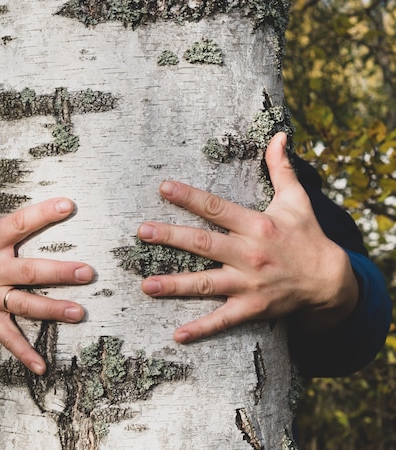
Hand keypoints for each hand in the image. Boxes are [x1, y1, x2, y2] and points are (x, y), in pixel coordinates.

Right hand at [0, 143, 94, 374]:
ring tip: (81, 313)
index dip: (42, 214)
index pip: (17, 224)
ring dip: (52, 311)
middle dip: (58, 272)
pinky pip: (7, 339)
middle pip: (28, 271)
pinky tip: (44, 367)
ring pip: (24, 306)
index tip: (69, 204)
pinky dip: (25, 354)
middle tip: (88, 272)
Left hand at [137, 132, 358, 342]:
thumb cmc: (306, 236)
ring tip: (146, 285)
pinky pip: (223, 320)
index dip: (190, 197)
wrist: (329, 280)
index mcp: (257, 226)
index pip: (217, 208)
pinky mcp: (251, 308)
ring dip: (175, 285)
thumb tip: (279, 135)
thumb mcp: (296, 200)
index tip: (163, 187)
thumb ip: (282, 168)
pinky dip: (201, 328)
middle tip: (141, 232)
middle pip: (203, 244)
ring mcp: (249, 284)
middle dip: (170, 237)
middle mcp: (249, 254)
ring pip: (206, 284)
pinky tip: (177, 335)